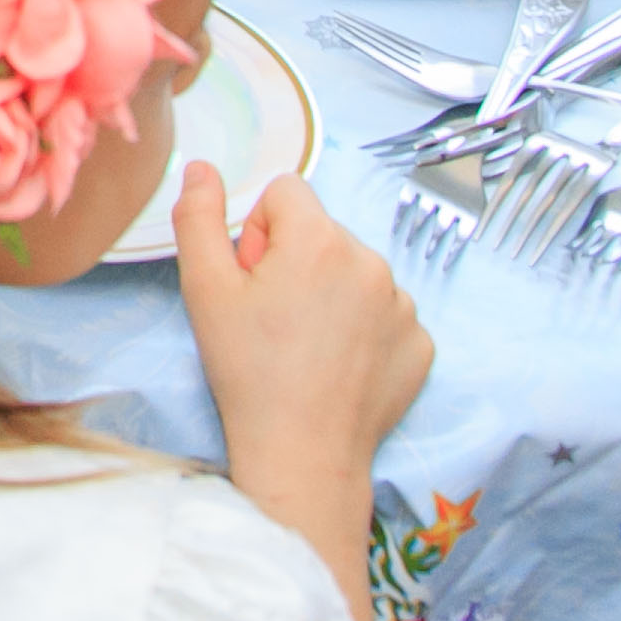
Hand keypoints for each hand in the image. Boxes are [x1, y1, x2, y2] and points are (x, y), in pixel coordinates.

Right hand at [175, 168, 428, 620]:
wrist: (302, 453)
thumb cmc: (248, 369)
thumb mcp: (204, 288)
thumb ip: (199, 215)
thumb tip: (203, 167)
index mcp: (319, 239)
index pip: (285, 193)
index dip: (258, 232)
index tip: (253, 278)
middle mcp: (372, 261)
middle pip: (321, 231)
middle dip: (296, 259)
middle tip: (274, 316)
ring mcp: (404, 305)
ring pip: (354, 270)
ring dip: (331, 291)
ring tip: (306, 343)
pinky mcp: (421, 343)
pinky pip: (385, 311)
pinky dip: (363, 327)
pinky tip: (338, 363)